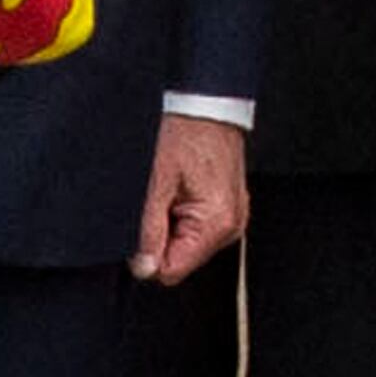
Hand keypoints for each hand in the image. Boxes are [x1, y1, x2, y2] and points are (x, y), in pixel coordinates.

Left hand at [130, 112, 248, 283]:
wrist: (207, 106)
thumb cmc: (185, 135)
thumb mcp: (156, 184)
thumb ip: (148, 230)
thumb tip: (143, 268)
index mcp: (216, 223)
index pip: (172, 270)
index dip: (149, 253)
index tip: (144, 224)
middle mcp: (231, 226)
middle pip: (181, 258)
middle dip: (162, 234)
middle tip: (161, 197)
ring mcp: (232, 218)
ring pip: (187, 243)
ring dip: (172, 222)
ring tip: (173, 188)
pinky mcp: (228, 208)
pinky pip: (198, 226)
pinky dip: (183, 211)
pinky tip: (182, 187)